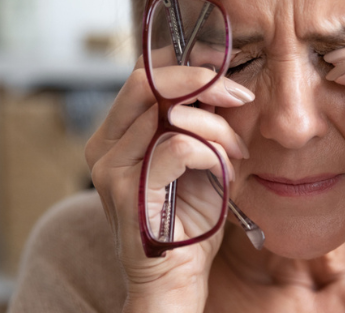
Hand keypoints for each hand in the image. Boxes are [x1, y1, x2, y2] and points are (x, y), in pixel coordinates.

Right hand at [85, 58, 253, 311]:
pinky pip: (178, 146)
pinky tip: (226, 173)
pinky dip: (212, 153)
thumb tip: (222, 82)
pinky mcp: (126, 190)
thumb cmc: (189, 220)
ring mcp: (110, 167)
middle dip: (202, 81)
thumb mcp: (199, 159)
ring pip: (168, 113)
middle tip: (240, 96)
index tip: (224, 71)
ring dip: (217, 128)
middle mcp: (104, 146)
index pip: (144, 76)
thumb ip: (200, 122)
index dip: (185, 65)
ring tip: (237, 153)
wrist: (176, 280)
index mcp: (118, 134)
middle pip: (146, 81)